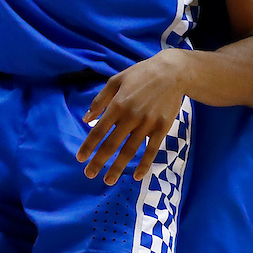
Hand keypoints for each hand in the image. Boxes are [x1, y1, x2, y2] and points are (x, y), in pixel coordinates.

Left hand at [76, 50, 185, 184]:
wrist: (172, 72)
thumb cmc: (141, 74)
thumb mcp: (116, 80)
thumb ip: (100, 99)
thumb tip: (86, 118)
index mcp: (118, 104)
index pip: (99, 130)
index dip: (89, 145)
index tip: (80, 158)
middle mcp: (131, 116)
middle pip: (112, 144)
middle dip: (99, 161)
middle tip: (89, 174)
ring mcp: (148, 124)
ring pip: (130, 151)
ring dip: (118, 167)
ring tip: (108, 181)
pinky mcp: (162, 128)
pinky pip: (152, 150)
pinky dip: (144, 165)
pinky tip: (137, 176)